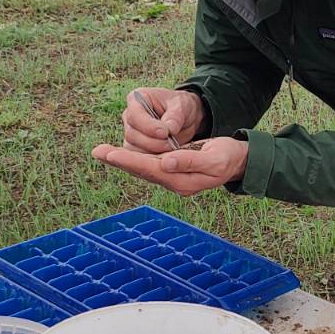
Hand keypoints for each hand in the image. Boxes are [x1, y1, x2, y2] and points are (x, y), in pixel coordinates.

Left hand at [91, 136, 248, 196]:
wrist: (238, 161)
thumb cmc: (227, 157)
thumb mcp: (213, 157)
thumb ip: (189, 160)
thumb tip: (165, 163)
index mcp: (182, 181)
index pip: (151, 169)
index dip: (130, 160)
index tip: (110, 153)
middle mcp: (174, 182)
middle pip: (141, 171)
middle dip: (119, 160)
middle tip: (97, 151)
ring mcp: (173, 178)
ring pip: (143, 169)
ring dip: (123, 160)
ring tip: (102, 151)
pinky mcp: (172, 170)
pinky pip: (149, 166)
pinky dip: (134, 159)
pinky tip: (121, 154)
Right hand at [120, 87, 205, 154]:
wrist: (185, 120)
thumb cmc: (181, 107)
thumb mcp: (182, 105)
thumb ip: (175, 116)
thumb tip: (170, 130)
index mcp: (137, 100)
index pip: (135, 115)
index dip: (149, 126)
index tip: (165, 133)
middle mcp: (129, 117)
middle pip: (132, 135)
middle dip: (153, 142)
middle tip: (172, 144)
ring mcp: (131, 134)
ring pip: (133, 150)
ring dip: (153, 154)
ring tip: (171, 152)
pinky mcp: (135, 149)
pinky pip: (139, 159)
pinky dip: (152, 161)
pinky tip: (166, 159)